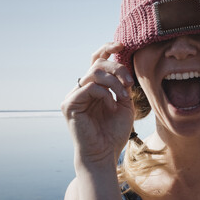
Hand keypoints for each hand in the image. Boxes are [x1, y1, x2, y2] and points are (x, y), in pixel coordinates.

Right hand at [61, 42, 134, 166]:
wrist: (105, 154)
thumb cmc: (114, 132)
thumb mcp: (125, 104)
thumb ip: (123, 84)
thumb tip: (123, 63)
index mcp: (94, 86)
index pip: (97, 60)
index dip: (107, 48)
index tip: (121, 45)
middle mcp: (81, 88)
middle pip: (97, 63)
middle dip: (117, 68)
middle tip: (129, 82)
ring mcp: (73, 96)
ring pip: (94, 73)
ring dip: (114, 83)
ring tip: (124, 97)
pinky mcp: (69, 104)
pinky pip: (90, 88)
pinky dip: (106, 95)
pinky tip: (112, 107)